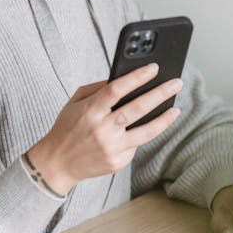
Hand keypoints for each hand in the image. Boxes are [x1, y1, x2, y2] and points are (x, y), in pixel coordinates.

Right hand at [26, 63, 182, 194]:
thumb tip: (124, 79)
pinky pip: (135, 146)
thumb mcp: (75, 102)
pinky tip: (146, 128)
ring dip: (165, 119)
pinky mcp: (117, 162)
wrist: (56, 164)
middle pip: (137, 108)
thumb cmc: (67, 128)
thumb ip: (97, 89)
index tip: (154, 67)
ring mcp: (111, 148)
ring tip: (176, 109)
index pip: (117, 89)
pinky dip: (141, 136)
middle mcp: (102, 129)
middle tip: (176, 82)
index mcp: (90, 111)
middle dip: (160, 93)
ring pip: (146, 132)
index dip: (137, 77)